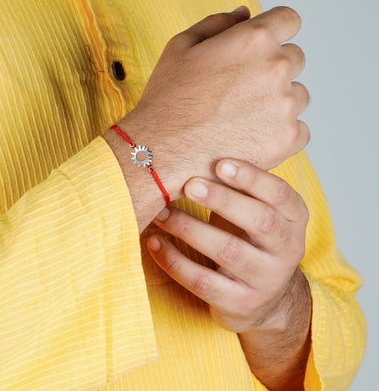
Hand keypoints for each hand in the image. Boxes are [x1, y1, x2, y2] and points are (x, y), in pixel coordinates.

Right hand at [116, 6, 309, 200]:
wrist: (161, 152)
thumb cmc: (167, 102)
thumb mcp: (181, 47)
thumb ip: (218, 23)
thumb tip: (244, 14)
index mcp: (253, 40)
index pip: (288, 20)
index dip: (275, 31)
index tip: (263, 47)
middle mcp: (276, 69)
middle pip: (294, 59)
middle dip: (272, 69)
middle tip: (241, 90)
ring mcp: (284, 107)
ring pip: (297, 96)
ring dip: (278, 102)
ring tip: (243, 118)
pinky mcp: (285, 140)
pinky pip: (300, 130)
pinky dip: (281, 132)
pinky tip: (254, 136)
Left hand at [147, 158, 310, 333]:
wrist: (263, 299)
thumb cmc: (251, 240)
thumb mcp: (257, 212)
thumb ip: (243, 186)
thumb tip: (199, 146)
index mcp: (294, 220)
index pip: (281, 194)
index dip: (252, 177)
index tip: (220, 163)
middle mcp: (287, 250)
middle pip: (259, 221)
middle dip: (222, 199)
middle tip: (189, 184)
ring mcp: (265, 280)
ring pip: (227, 251)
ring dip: (189, 228)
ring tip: (161, 212)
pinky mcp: (240, 303)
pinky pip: (203, 281)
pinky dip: (174, 261)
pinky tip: (155, 242)